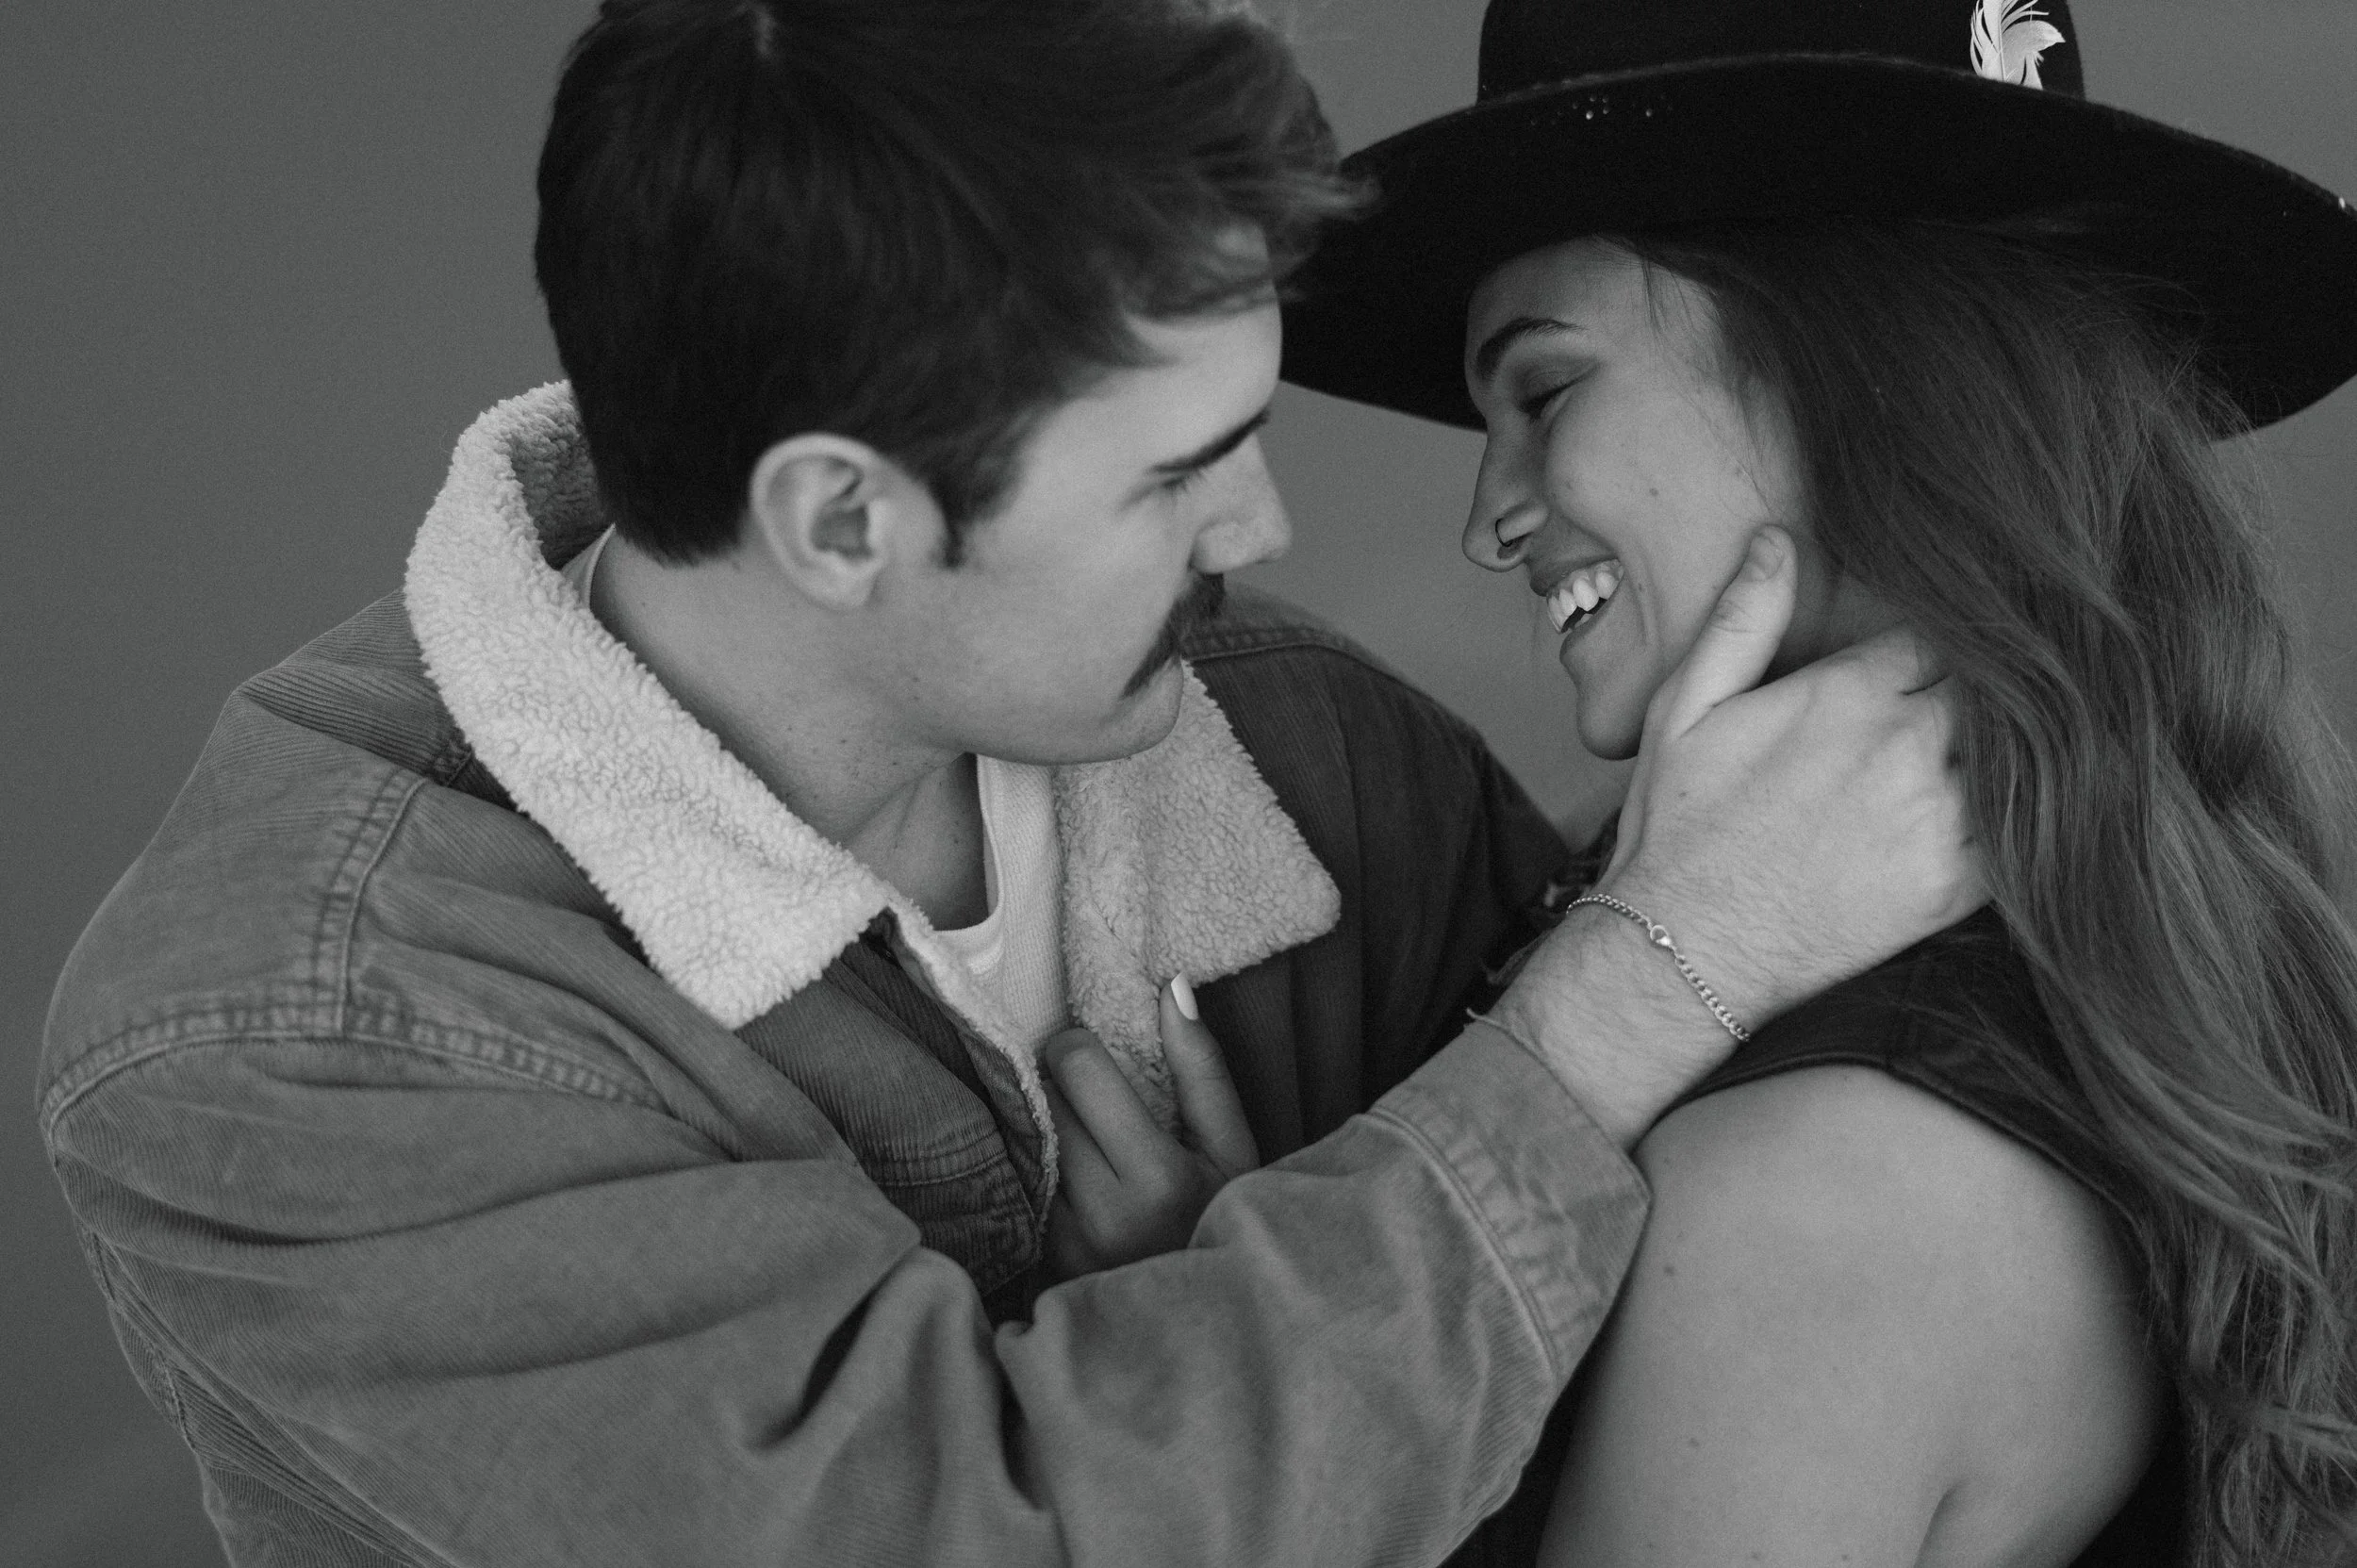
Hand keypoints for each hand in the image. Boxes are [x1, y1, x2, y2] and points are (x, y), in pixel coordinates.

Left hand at [1040, 977, 1260, 1280]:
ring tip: (1080, 1145)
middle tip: (1087, 1104)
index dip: (1079, 1050)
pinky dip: (1036, 1174)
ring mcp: (1067, 1247)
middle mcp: (1105, 1215)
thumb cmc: (1225, 1219)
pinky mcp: (1041, 1267)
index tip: (1096, 1063)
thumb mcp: (1233, 1149)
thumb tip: (1173, 986)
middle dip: (1059, 1090)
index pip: (1077, 1067)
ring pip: (1024, 1144)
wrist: (1210, 1322)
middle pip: (1042, 1101)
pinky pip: (1020, 1189)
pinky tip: (1068, 1183)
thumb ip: (1202, 1067)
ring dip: (1043, 1132)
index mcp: (1159, 1177)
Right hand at [1487, 525, 1982, 1144]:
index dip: (1949, 631)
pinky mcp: (1951, 887)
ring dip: (2029, 738)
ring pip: (2023, 751)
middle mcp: (1905, 749)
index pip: (1941, 632)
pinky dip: (2038, 814)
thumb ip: (1742, 619)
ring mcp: (1936, 820)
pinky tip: (2036, 803)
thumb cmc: (1678, 826)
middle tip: (2012, 675)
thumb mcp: (1685, 706)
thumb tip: (1777, 537)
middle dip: (1997, 677)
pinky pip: (2026, 834)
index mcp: (1848, 695)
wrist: (1684, 949)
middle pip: (1995, 684)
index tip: (1952, 637)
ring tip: (2038, 729)